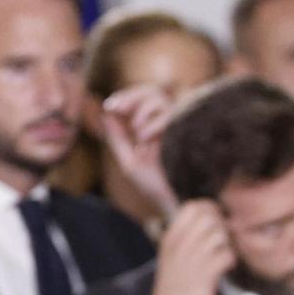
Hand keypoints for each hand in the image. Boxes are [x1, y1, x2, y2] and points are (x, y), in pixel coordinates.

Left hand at [102, 83, 179, 215]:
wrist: (174, 202)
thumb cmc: (155, 186)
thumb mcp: (129, 160)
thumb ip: (118, 138)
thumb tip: (106, 114)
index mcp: (156, 128)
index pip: (144, 98)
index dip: (126, 97)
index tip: (109, 107)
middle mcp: (170, 124)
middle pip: (152, 91)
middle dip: (130, 97)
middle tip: (114, 107)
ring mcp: (180, 126)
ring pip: (159, 100)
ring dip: (141, 113)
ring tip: (139, 136)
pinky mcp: (188, 131)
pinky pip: (170, 114)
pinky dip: (152, 124)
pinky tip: (145, 140)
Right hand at [151, 200, 235, 294]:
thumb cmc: (175, 283)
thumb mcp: (172, 255)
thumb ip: (186, 236)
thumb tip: (208, 219)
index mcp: (171, 237)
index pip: (192, 207)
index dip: (209, 208)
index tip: (216, 218)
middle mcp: (181, 244)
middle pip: (209, 217)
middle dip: (222, 225)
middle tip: (224, 239)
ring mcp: (194, 258)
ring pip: (220, 234)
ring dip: (228, 243)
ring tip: (224, 254)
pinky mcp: (206, 274)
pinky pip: (227, 255)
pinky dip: (231, 259)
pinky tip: (227, 267)